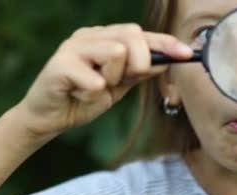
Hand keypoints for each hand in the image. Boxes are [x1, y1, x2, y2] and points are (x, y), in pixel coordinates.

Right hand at [14, 24, 192, 140]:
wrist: (49, 118)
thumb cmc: (82, 99)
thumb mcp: (118, 86)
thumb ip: (139, 71)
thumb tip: (168, 59)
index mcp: (104, 38)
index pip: (141, 34)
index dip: (166, 43)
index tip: (188, 55)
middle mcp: (89, 36)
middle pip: (131, 35)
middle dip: (140, 62)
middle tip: (124, 81)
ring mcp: (73, 47)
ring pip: (116, 52)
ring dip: (112, 80)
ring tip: (95, 89)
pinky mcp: (60, 65)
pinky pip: (94, 79)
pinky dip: (93, 94)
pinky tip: (79, 95)